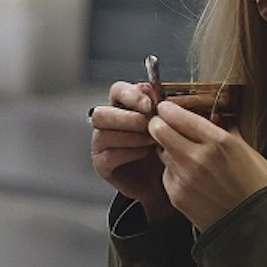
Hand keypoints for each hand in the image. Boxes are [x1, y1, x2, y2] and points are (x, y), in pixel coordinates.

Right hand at [89, 81, 173, 217]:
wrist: (163, 179)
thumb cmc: (163, 147)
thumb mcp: (166, 125)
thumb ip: (158, 107)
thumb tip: (151, 88)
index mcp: (121, 106)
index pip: (117, 91)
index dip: (131, 95)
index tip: (150, 104)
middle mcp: (106, 124)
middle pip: (101, 113)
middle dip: (126, 117)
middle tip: (148, 124)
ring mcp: (100, 145)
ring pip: (103, 134)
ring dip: (130, 136)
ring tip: (151, 140)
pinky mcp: (102, 165)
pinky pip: (108, 156)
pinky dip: (128, 153)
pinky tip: (144, 153)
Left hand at [146, 100, 266, 231]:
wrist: (256, 225)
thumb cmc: (258, 188)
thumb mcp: (248, 151)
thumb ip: (225, 132)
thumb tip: (211, 119)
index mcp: (219, 142)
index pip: (178, 116)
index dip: (168, 110)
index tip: (166, 108)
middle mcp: (198, 157)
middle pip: (160, 130)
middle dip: (159, 126)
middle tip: (164, 126)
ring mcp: (185, 178)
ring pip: (161, 152)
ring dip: (168, 149)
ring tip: (185, 155)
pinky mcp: (177, 196)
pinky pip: (167, 175)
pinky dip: (174, 173)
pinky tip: (191, 179)